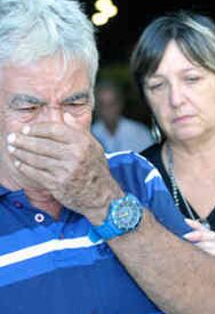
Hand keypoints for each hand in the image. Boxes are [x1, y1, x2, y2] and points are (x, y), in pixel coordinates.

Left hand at [7, 113, 121, 222]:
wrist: (102, 197)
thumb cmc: (96, 170)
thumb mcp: (94, 147)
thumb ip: (79, 131)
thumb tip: (65, 115)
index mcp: (82, 143)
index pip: (54, 130)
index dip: (37, 128)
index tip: (26, 129)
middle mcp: (75, 156)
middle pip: (41, 144)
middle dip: (23, 140)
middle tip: (12, 138)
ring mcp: (66, 171)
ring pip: (36, 158)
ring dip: (21, 153)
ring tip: (12, 149)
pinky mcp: (58, 184)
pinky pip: (36, 173)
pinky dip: (25, 167)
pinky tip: (19, 163)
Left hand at [184, 220, 214, 309]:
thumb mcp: (203, 271)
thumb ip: (194, 260)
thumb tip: (171, 255)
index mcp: (213, 251)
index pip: (206, 233)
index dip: (195, 226)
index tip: (182, 221)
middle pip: (211, 235)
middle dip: (198, 232)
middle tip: (184, 234)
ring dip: (203, 241)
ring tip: (190, 241)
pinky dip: (213, 251)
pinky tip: (203, 254)